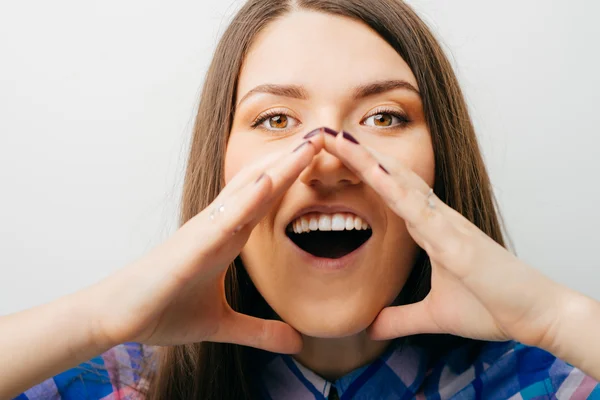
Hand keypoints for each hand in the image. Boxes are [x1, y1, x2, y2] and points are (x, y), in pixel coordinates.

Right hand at [85, 137, 322, 352]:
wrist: (121, 318)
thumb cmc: (165, 310)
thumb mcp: (223, 325)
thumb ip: (260, 331)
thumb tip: (296, 343)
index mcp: (230, 236)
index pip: (270, 200)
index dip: (295, 178)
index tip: (324, 160)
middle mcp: (221, 224)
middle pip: (265, 184)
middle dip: (295, 160)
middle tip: (327, 135)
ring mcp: (207, 230)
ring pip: (250, 190)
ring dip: (281, 166)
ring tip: (310, 143)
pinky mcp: (193, 245)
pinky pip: (225, 217)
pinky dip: (249, 199)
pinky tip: (271, 181)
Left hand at [321, 131, 566, 348]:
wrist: (536, 316)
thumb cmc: (493, 307)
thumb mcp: (433, 315)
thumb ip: (400, 319)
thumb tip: (371, 328)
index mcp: (430, 230)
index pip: (388, 193)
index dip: (362, 172)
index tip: (333, 156)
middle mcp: (436, 219)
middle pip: (389, 178)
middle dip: (357, 155)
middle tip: (325, 133)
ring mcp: (446, 226)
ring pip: (400, 184)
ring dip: (368, 161)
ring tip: (339, 138)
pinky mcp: (456, 243)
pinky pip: (419, 210)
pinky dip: (394, 189)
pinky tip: (372, 171)